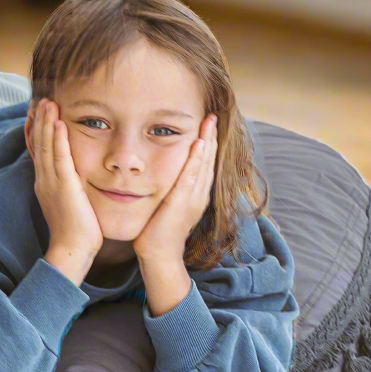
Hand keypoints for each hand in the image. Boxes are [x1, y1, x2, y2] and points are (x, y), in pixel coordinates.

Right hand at [31, 99, 102, 261]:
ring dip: (45, 122)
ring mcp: (51, 182)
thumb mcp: (68, 202)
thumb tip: (74, 176)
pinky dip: (57, 139)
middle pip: (37, 143)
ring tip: (47, 102)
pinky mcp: (63, 186)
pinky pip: (59, 157)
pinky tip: (58, 123)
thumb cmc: (77, 230)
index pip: (37, 150)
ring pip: (45, 146)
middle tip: (40, 99)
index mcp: (45, 182)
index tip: (35, 112)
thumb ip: (69, 186)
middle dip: (38, 120)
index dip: (35, 130)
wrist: (72, 249)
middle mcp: (44, 179)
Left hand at [133, 113, 217, 262]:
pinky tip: (199, 144)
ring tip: (210, 122)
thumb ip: (170, 190)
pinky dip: (196, 160)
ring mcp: (193, 199)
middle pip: (208, 160)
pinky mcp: (182, 203)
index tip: (207, 124)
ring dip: (207, 142)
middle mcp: (199, 195)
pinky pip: (191, 176)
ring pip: (203, 165)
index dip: (208, 143)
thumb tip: (163, 175)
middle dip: (211, 137)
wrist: (159, 256)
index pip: (204, 163)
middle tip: (213, 115)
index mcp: (196, 195)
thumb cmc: (157, 231)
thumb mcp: (167, 205)